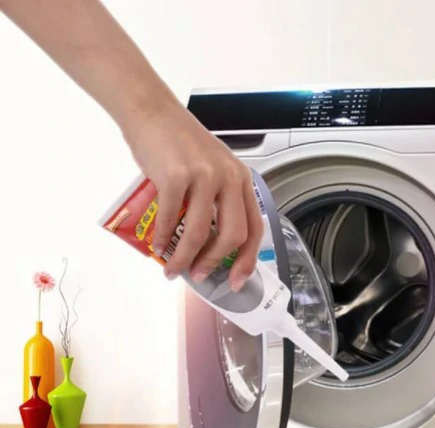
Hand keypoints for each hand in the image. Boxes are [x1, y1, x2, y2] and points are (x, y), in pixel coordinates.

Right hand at [122, 99, 263, 290]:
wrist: (151, 111)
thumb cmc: (179, 143)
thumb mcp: (212, 168)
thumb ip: (216, 201)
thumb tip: (207, 246)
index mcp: (241, 179)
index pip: (255, 227)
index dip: (248, 259)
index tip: (238, 280)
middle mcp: (228, 177)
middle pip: (232, 235)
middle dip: (215, 263)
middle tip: (201, 275)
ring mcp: (204, 176)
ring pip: (200, 233)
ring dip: (185, 258)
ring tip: (173, 268)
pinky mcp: (176, 176)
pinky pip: (170, 219)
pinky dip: (163, 239)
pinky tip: (158, 247)